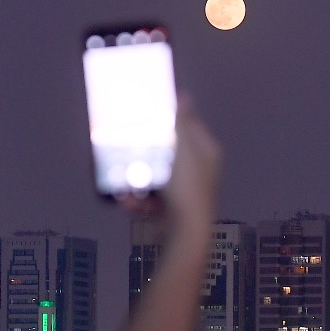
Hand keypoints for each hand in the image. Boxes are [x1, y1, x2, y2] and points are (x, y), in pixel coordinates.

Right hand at [116, 95, 220, 232]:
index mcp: (206, 152)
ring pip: (155, 177)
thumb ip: (181, 123)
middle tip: (127, 152)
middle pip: (167, 152)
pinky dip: (139, 200)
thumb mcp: (183, 150)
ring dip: (136, 182)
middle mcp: (199, 170)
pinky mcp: (174, 209)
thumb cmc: (186, 188)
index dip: (168, 118)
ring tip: (123, 188)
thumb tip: (184, 96)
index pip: (188, 125)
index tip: (147, 116)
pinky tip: (128, 204)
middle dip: (144, 155)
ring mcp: (187, 191)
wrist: (185, 234)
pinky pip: (152, 198)